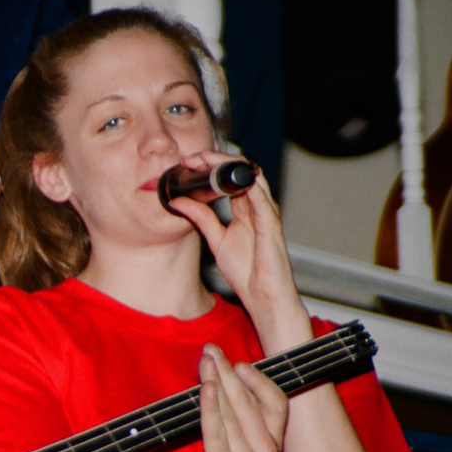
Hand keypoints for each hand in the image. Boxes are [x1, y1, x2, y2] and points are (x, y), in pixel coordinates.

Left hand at [165, 152, 310, 352]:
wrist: (262, 295)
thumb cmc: (247, 270)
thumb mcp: (216, 240)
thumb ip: (201, 218)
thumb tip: (179, 202)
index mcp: (245, 210)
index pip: (228, 179)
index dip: (211, 167)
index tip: (189, 162)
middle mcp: (257, 208)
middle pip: (240, 174)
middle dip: (218, 161)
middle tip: (195, 156)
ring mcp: (266, 215)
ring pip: (252, 180)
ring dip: (230, 167)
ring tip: (209, 159)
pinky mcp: (272, 226)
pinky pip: (262, 201)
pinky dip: (249, 187)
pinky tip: (235, 178)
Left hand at [185, 344, 288, 451]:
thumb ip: (247, 444)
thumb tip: (230, 414)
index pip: (277, 405)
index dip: (260, 381)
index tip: (241, 365)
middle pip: (250, 400)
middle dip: (230, 370)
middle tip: (213, 350)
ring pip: (233, 409)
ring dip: (217, 379)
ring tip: (205, 359)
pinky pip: (216, 430)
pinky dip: (210, 405)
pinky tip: (205, 387)